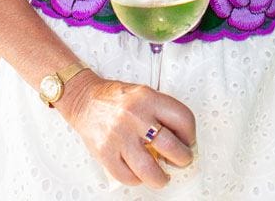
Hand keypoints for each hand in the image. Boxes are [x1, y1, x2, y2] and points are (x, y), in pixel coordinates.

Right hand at [59, 74, 196, 187]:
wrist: (84, 100)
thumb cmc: (116, 99)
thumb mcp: (144, 95)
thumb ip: (161, 113)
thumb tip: (181, 140)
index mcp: (148, 98)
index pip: (183, 119)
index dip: (190, 134)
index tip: (188, 142)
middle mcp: (135, 116)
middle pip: (171, 147)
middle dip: (182, 159)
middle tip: (181, 161)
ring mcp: (119, 135)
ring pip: (149, 168)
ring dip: (161, 178)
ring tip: (163, 177)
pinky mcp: (105, 152)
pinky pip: (127, 176)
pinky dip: (137, 179)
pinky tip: (139, 174)